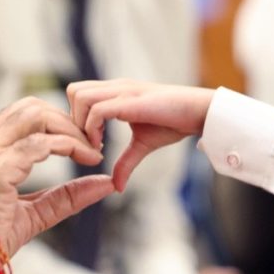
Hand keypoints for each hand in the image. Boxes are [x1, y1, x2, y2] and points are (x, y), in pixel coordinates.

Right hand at [0, 97, 114, 257]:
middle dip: (68, 120)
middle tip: (93, 144)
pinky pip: (39, 143)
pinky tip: (86, 158)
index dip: (60, 123)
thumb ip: (65, 198)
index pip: (24, 115)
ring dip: (70, 128)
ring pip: (35, 114)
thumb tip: (105, 184)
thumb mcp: (32, 215)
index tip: (86, 145)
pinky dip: (69, 145)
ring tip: (91, 151)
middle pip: (32, 107)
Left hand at [67, 80, 214, 189]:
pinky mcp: (130, 100)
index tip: (90, 143)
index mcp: (115, 92)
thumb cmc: (174, 123)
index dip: (76, 118)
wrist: (200, 113)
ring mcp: (122, 90)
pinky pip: (97, 110)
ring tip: (97, 146)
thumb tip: (117, 187)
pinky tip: (104, 146)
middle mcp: (116, 87)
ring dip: (82, 124)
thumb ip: (125, 162)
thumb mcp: (142, 145)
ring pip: (80, 96)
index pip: (78, 93)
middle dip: (73, 119)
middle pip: (73, 90)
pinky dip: (93, 130)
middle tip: (89, 144)